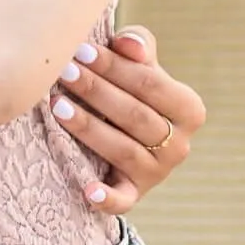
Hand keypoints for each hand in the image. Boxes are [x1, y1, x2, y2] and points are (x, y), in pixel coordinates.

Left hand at [51, 25, 205, 213]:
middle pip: (135, 116)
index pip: (150, 84)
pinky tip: (88, 191)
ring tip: (57, 106)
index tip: (78, 49)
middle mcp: (179, 144)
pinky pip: (124, 201)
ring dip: (90, 129)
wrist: (124, 125)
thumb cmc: (128, 84)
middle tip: (63, 72)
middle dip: (96, 92)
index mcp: (187, 108)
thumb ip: (137, 47)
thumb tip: (129, 43)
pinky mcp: (135, 192)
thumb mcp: (139, 63)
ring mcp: (158, 172)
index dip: (114, 66)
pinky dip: (108, 199)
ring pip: (124, 150)